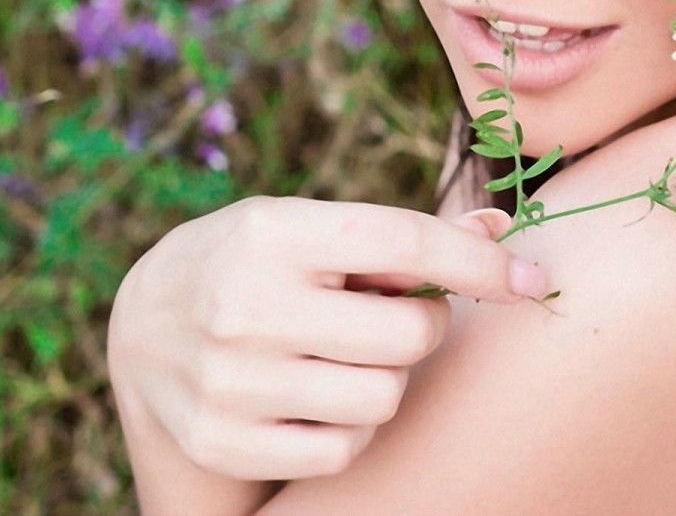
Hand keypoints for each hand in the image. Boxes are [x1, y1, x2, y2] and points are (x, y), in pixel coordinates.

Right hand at [107, 195, 546, 481]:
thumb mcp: (311, 226)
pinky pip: (342, 450)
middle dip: (422, 326)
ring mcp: (229, 380)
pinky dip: (351, 428)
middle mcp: (244, 305)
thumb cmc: (258, 262)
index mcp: (272, 233)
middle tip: (397, 316)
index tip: (532, 282)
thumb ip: (403, 234)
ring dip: (387, 380)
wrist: (143, 324)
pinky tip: (322, 397)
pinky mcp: (222, 439)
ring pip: (382, 398)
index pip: (405, 242)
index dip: (481, 265)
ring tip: (351, 355)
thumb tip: (501, 225)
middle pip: (408, 334)